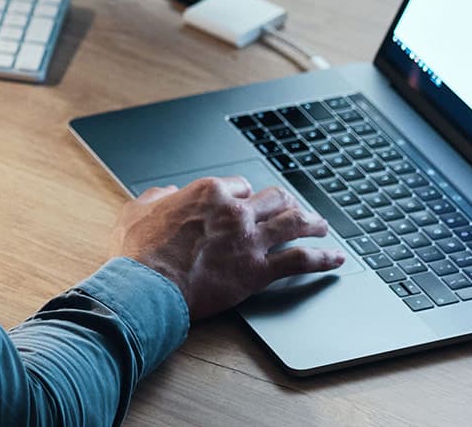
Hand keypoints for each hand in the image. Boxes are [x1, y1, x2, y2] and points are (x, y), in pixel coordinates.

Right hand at [111, 176, 347, 318]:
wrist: (147, 286)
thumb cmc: (137, 252)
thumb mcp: (136, 211)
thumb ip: (155, 198)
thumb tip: (165, 193)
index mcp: (208, 193)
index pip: (240, 185)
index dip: (245, 195)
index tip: (247, 203)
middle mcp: (235, 211)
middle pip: (274, 198)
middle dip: (286, 202)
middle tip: (293, 208)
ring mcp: (250, 240)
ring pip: (294, 222)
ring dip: (312, 223)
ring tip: (322, 226)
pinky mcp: (258, 270)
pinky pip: (300, 260)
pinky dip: (323, 259)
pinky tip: (335, 259)